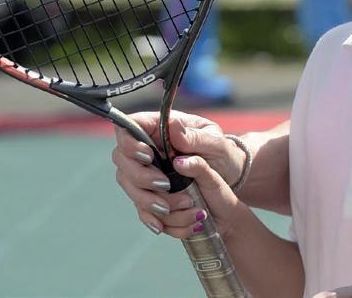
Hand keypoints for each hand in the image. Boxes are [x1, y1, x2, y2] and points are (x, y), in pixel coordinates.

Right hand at [112, 111, 246, 235]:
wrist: (229, 176)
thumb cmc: (222, 151)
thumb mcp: (215, 142)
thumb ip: (194, 136)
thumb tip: (174, 129)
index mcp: (161, 128)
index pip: (130, 127)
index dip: (130, 142)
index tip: (147, 156)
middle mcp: (147, 148)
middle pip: (122, 159)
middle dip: (140, 176)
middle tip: (165, 184)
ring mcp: (146, 171)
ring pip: (128, 185)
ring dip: (146, 199)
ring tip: (172, 206)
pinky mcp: (150, 193)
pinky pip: (140, 207)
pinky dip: (149, 217)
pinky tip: (161, 225)